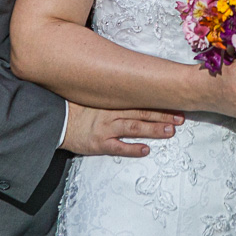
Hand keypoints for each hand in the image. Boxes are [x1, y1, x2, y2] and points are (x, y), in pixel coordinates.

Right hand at [60, 102, 182, 156]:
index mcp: (112, 100)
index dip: (159, 101)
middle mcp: (112, 112)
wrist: (55, 119)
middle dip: (163, 115)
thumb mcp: (94, 93)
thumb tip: (132, 86)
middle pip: (142, 112)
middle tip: (180, 117)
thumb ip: (112, 92)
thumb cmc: (74, 106)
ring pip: (135, 128)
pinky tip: (146, 150)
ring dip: (154, 129)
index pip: (140, 99)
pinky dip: (133, 149)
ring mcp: (106, 128)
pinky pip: (119, 147)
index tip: (174, 101)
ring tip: (170, 131)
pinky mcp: (99, 143)